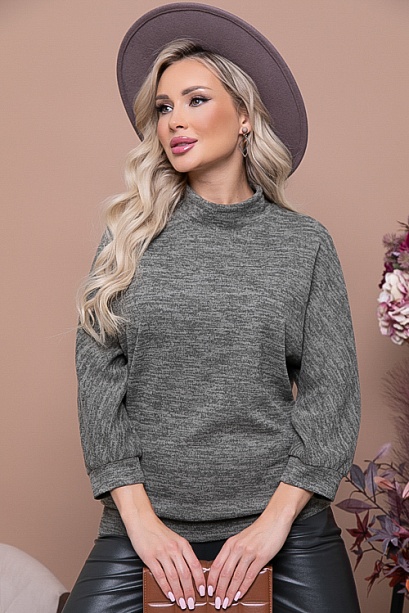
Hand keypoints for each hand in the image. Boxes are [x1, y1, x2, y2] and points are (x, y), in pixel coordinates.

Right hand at [111, 484, 204, 609]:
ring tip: (182, 603)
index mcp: (183, 544)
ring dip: (179, 592)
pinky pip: (160, 575)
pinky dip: (166, 587)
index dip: (200, 580)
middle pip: (185, 574)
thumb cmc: (159, 532)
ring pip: (173, 577)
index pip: (195, 565)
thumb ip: (183, 553)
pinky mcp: (150, 557)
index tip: (203, 592)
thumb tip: (191, 572)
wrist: (143, 521)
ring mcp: (162, 553)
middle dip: (190, 591)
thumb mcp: (176, 540)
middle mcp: (174, 549)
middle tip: (192, 603)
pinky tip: (169, 595)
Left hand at [206, 514, 290, 608]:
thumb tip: (224, 570)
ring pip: (236, 577)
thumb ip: (232, 552)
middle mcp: (237, 548)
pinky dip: (243, 588)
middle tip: (217, 603)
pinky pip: (250, 575)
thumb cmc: (258, 531)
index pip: (216, 565)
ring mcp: (249, 552)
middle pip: (224, 573)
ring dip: (230, 592)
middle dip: (219, 590)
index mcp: (230, 543)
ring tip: (227, 602)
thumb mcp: (240, 539)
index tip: (208, 592)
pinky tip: (239, 595)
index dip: (211, 580)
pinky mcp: (261, 557)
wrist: (274, 520)